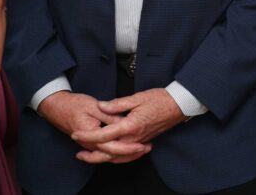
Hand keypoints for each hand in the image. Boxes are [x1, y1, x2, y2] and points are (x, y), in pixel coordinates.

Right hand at [38, 91, 148, 162]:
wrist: (56, 107)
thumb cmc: (73, 104)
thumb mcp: (93, 105)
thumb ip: (109, 114)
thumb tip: (123, 122)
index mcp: (89, 133)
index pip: (111, 145)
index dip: (128, 147)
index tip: (141, 144)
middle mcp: (89, 143)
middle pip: (111, 154)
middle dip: (130, 153)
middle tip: (147, 147)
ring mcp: (89, 145)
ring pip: (108, 155)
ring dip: (125, 154)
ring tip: (142, 149)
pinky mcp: (90, 143)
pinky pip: (105, 152)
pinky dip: (117, 152)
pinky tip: (129, 149)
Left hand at [71, 89, 185, 163]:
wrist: (179, 105)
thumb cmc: (160, 99)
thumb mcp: (138, 97)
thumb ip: (117, 104)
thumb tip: (101, 106)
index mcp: (130, 125)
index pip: (103, 135)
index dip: (87, 135)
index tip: (76, 133)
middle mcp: (134, 137)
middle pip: (107, 152)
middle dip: (90, 154)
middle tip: (77, 151)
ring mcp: (139, 142)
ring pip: (116, 157)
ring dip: (101, 159)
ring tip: (88, 156)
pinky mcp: (143, 142)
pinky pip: (126, 156)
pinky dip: (115, 158)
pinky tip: (109, 155)